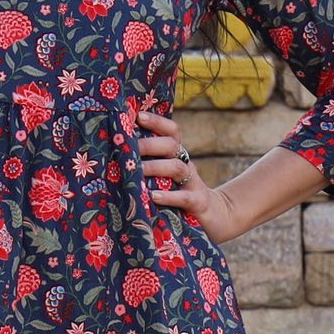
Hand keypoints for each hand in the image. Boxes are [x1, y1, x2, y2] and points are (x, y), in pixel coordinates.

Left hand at [135, 107, 245, 245]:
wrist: (215, 217)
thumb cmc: (180, 195)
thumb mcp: (167, 178)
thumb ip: (149, 166)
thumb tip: (117, 156)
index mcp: (177, 157)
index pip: (171, 132)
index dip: (157, 122)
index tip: (139, 116)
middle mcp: (186, 165)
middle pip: (172, 146)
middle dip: (150, 144)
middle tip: (130, 147)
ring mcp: (193, 183)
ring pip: (177, 168)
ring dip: (156, 167)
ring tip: (138, 170)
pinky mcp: (198, 203)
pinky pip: (184, 197)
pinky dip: (169, 196)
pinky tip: (153, 197)